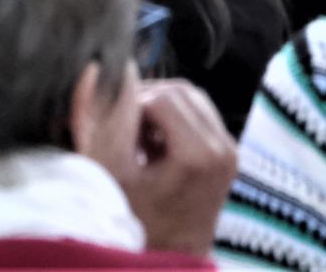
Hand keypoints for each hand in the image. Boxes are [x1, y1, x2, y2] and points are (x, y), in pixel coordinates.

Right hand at [117, 81, 237, 257]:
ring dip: (160, 108)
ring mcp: (230, 149)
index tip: (116, 134)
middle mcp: (223, 147)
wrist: (172, 256)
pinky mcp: (229, 152)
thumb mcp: (110, 174)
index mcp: (199, 154)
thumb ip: (101, 121)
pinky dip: (175, 119)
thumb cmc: (139, 223)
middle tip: (125, 132)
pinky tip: (157, 146)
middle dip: (146, 104)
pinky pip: (200, 113)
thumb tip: (94, 72)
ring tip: (139, 140)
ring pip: (191, 97)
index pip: (159, 97)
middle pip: (179, 91)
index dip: (131, 108)